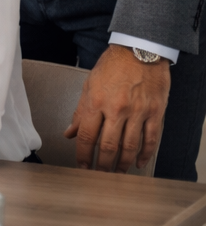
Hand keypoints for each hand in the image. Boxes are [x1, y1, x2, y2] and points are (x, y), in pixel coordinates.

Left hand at [66, 44, 170, 171]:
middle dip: (101, 164)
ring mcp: (138, 112)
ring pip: (130, 146)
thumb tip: (70, 132)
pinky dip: (146, 154)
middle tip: (99, 175)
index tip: (81, 165)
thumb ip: (80, 112)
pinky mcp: (156, 112)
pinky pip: (151, 139)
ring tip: (117, 173)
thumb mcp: (89, 85)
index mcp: (97, 102)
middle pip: (108, 145)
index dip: (83, 154)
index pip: (86, 136)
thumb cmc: (113, 66)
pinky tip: (140, 163)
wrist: (140, 51)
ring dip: (123, 163)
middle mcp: (117, 109)